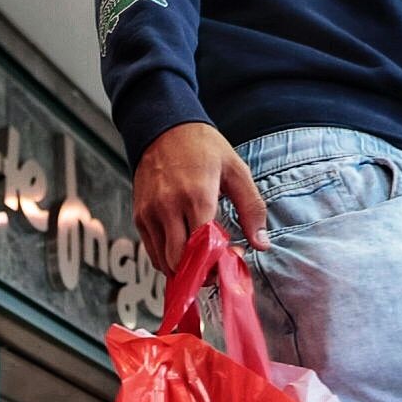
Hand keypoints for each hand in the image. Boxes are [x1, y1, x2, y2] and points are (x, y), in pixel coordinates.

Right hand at [133, 122, 268, 275]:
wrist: (163, 128)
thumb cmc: (202, 148)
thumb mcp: (236, 171)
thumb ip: (252, 209)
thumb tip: (262, 244)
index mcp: (196, 196)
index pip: (202, 248)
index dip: (216, 264)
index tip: (228, 261)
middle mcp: (168, 208)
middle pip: (180, 261)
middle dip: (199, 273)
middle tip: (214, 268)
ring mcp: (150, 214)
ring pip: (164, 262)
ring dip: (183, 268)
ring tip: (200, 259)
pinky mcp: (139, 217)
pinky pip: (152, 252)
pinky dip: (168, 259)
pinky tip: (184, 249)